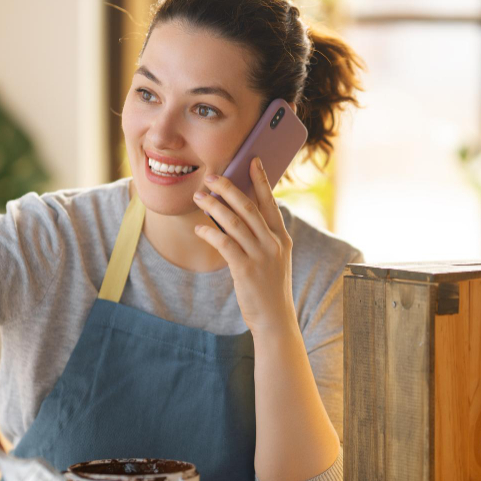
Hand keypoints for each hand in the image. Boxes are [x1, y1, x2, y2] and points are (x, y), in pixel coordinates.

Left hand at [192, 158, 296, 336]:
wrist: (275, 319)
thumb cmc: (270, 288)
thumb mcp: (274, 260)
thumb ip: (262, 238)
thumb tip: (239, 217)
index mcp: (281, 238)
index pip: (270, 202)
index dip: (260, 180)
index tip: (252, 161)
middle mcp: (273, 243)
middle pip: (248, 207)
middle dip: (228, 188)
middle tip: (211, 176)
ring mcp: (260, 256)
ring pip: (234, 222)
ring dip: (214, 206)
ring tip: (199, 197)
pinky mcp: (245, 270)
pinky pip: (225, 243)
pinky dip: (210, 232)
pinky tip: (199, 228)